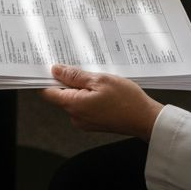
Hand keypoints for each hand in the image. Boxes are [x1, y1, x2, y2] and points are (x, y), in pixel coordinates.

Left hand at [40, 64, 163, 140]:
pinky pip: (84, 106)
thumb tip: (55, 70)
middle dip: (68, 80)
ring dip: (81, 87)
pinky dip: (89, 96)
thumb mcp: (100, 80)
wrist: (145, 120)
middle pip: (61, 95)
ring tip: (97, 79)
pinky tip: (102, 90)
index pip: (47, 92)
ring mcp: (84, 121)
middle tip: (81, 67)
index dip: (45, 78)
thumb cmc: (126, 100)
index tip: (49, 66)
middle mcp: (75, 116)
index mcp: (74, 105)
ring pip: (74, 99)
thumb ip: (75, 76)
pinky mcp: (93, 123)